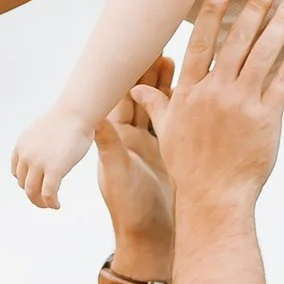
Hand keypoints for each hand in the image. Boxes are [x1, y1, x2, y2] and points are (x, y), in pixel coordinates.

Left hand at [9, 103, 91, 211]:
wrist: (76, 112)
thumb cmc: (67, 120)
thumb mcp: (44, 133)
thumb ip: (40, 146)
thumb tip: (46, 156)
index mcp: (21, 146)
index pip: (16, 172)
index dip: (26, 182)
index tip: (37, 186)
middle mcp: (26, 155)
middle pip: (23, 184)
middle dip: (33, 195)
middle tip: (44, 201)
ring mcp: (38, 163)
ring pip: (32, 192)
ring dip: (40, 203)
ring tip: (50, 205)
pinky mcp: (54, 169)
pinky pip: (48, 194)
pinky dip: (51, 203)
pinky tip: (57, 205)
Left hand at [94, 63, 175, 271]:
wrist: (152, 236)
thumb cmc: (131, 208)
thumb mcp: (118, 175)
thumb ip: (109, 147)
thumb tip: (92, 120)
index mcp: (115, 140)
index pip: (116, 103)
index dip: (124, 78)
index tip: (131, 55)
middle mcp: (131, 139)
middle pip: (137, 98)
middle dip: (145, 73)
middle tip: (156, 47)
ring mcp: (151, 144)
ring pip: (156, 106)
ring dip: (163, 83)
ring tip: (172, 56)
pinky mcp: (170, 151)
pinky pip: (174, 120)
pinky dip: (179, 102)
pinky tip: (191, 83)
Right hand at [132, 0, 283, 211]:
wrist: (214, 197)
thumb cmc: (188, 167)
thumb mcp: (166, 133)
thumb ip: (156, 104)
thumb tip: (135, 90)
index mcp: (189, 93)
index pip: (201, 44)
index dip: (212, 15)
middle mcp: (215, 93)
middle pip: (237, 42)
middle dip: (255, 10)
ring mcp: (242, 104)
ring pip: (263, 55)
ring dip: (280, 25)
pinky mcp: (267, 118)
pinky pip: (283, 80)